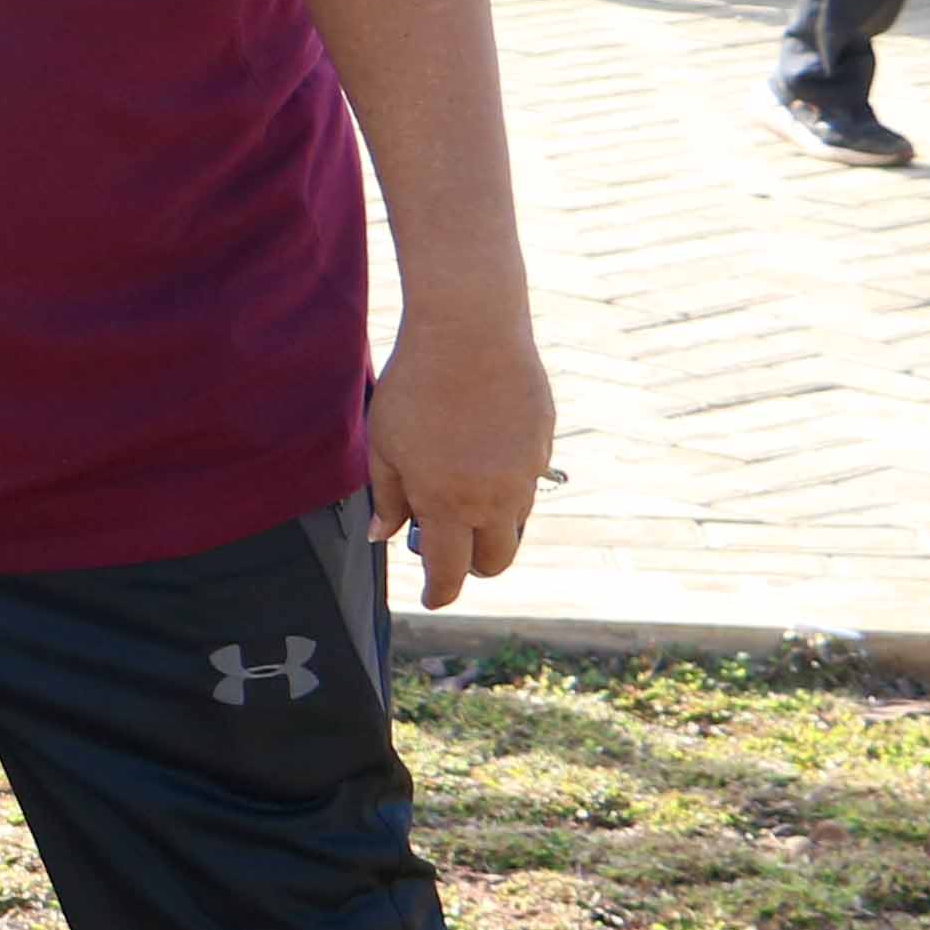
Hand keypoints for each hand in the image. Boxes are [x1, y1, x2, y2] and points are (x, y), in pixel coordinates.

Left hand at [368, 311, 553, 605]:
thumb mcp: (385, 445)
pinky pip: (528, 481)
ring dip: (491, 523)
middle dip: (472, 565)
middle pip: (496, 561)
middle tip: (446, 543)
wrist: (471, 331)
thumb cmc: (416, 387)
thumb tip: (385, 536)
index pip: (450, 573)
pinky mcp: (544, 444)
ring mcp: (526, 472)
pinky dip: (507, 484)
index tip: (432, 599)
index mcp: (449, 505)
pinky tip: (482, 451)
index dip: (439, 593)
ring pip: (516, 522)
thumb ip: (388, 497)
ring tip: (459, 488)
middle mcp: (495, 499)